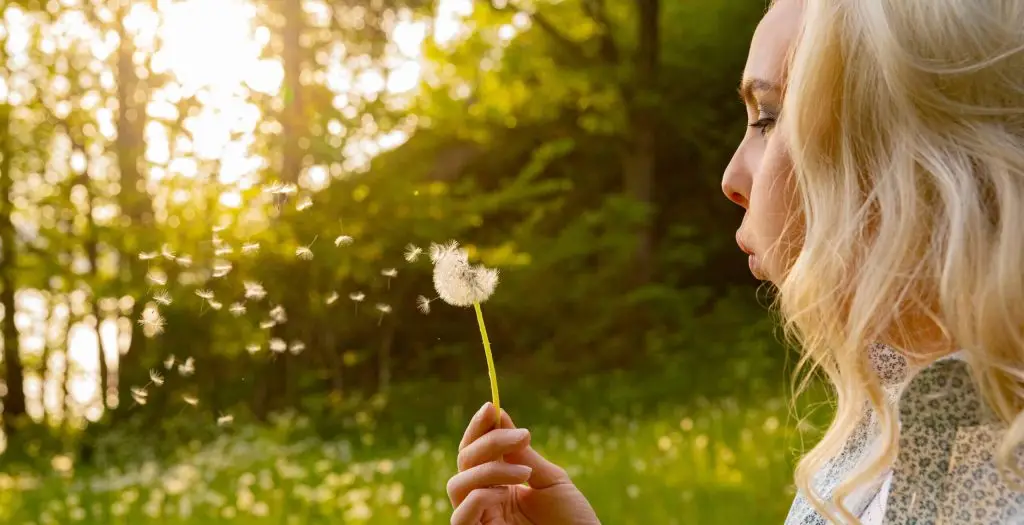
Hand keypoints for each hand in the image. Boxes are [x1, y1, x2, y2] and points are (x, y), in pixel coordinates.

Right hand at [446, 402, 600, 524]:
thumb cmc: (572, 523)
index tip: (491, 406)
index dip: (479, 428)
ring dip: (489, 469)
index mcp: (499, 486)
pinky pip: (459, 516)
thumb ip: (523, 455)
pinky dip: (480, 496)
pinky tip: (509, 493)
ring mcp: (479, 521)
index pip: (476, 451)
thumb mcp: (551, 482)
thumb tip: (499, 415)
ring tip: (525, 473)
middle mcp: (484, 503)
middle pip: (464, 462)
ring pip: (457, 485)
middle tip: (522, 435)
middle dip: (489, 442)